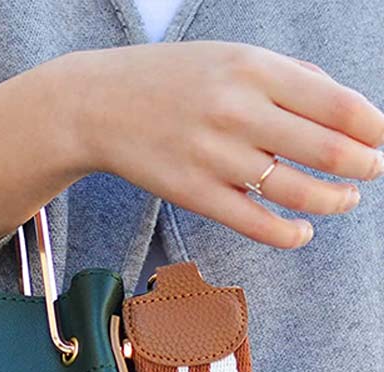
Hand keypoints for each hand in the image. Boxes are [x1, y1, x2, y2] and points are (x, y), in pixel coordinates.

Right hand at [64, 41, 383, 248]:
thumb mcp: (231, 56)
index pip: (337, 104)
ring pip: (295, 191)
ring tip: (345, 200)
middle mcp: (237, 113)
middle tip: (373, 171)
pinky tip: (303, 232)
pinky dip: (288, 233)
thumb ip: (288, 78)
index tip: (382, 139)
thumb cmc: (169, 80)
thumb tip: (345, 110)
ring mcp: (213, 157)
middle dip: (363, 166)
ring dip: (333, 200)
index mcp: (254, 70)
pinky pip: (254, 222)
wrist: (98, 106)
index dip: (372, 127)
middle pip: (325, 150)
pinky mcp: (192, 194)